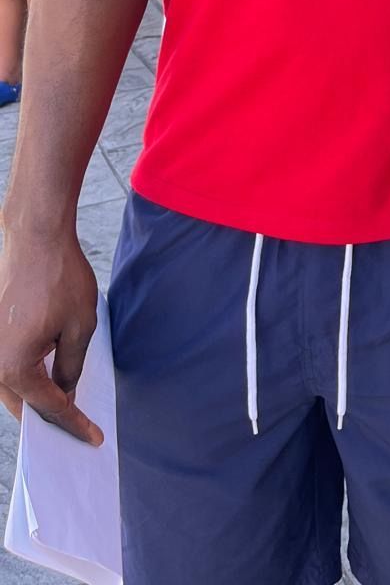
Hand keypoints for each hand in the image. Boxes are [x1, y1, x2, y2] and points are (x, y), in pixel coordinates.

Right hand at [0, 228, 101, 444]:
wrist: (36, 239)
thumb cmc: (60, 278)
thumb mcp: (80, 327)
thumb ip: (70, 367)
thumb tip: (65, 391)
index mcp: (14, 367)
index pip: (49, 406)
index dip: (74, 424)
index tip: (92, 438)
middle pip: (24, 405)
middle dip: (50, 419)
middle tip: (76, 431)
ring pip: (12, 389)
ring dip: (35, 400)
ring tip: (63, 410)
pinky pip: (8, 369)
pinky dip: (26, 380)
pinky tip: (46, 381)